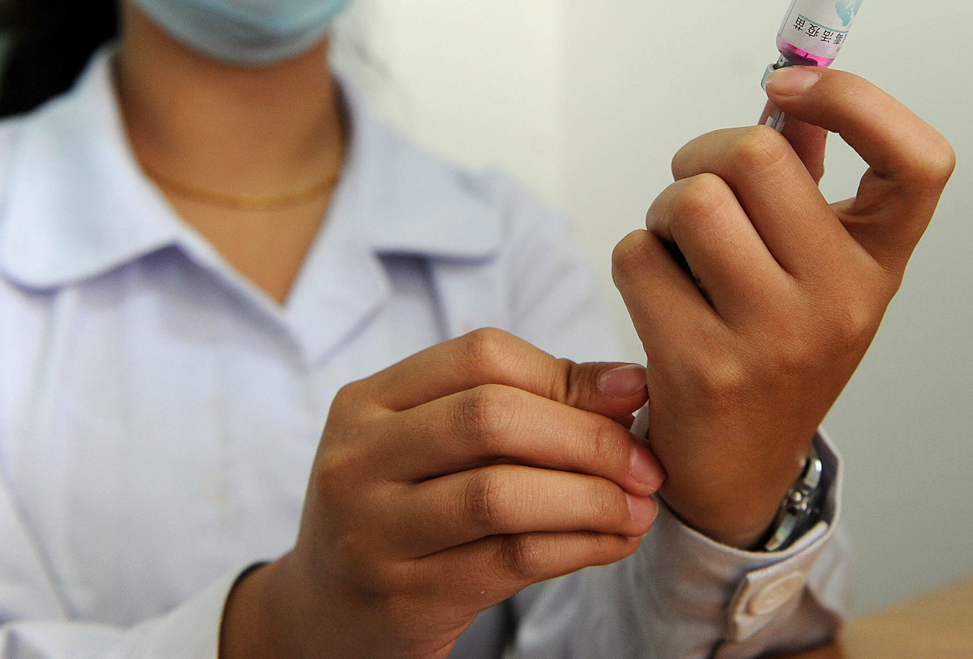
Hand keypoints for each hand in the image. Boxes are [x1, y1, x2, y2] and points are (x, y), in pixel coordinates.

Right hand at [220, 328, 664, 658]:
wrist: (326, 616)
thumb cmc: (405, 511)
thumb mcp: (436, 444)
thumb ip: (520, 404)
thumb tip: (629, 383)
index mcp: (368, 400)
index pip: (480, 356)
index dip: (566, 373)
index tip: (632, 396)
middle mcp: (358, 458)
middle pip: (490, 417)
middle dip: (586, 436)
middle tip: (646, 463)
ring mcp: (373, 530)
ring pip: (499, 494)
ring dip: (589, 497)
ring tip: (640, 507)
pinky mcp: (404, 596)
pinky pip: (508, 561)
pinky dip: (577, 548)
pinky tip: (614, 542)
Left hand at [612, 67, 952, 548]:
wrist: (740, 466)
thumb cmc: (772, 343)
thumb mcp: (814, 266)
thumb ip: (804, 178)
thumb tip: (787, 95)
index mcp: (879, 262)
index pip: (920, 160)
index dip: (856, 99)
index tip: (790, 82)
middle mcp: (844, 300)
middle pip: (758, 154)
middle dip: (705, 154)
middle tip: (698, 186)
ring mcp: (777, 338)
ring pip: (692, 201)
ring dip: (665, 208)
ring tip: (679, 246)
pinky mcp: (705, 366)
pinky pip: (640, 256)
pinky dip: (637, 258)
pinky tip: (661, 295)